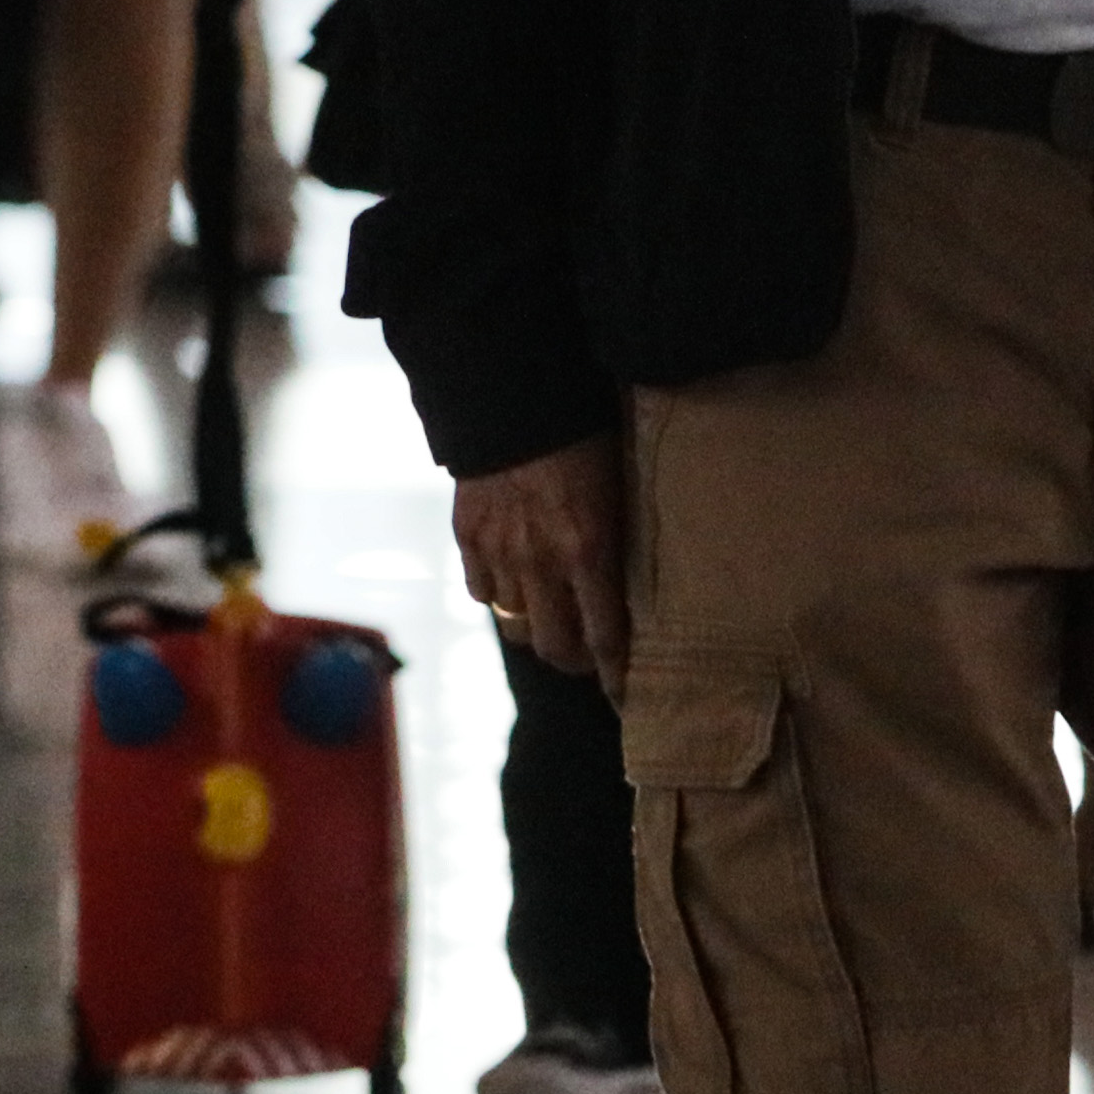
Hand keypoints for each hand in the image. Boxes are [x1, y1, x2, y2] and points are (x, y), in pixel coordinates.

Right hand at [452, 431, 630, 686]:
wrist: (513, 394)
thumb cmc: (584, 438)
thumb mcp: (615, 494)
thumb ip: (612, 547)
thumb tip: (619, 590)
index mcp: (589, 552)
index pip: (605, 639)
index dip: (615, 678)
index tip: (625, 699)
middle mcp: (542, 563)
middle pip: (557, 648)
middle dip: (576, 663)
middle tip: (587, 658)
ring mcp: (499, 552)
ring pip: (516, 627)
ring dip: (536, 631)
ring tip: (549, 620)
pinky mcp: (467, 535)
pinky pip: (483, 592)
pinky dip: (499, 598)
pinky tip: (512, 585)